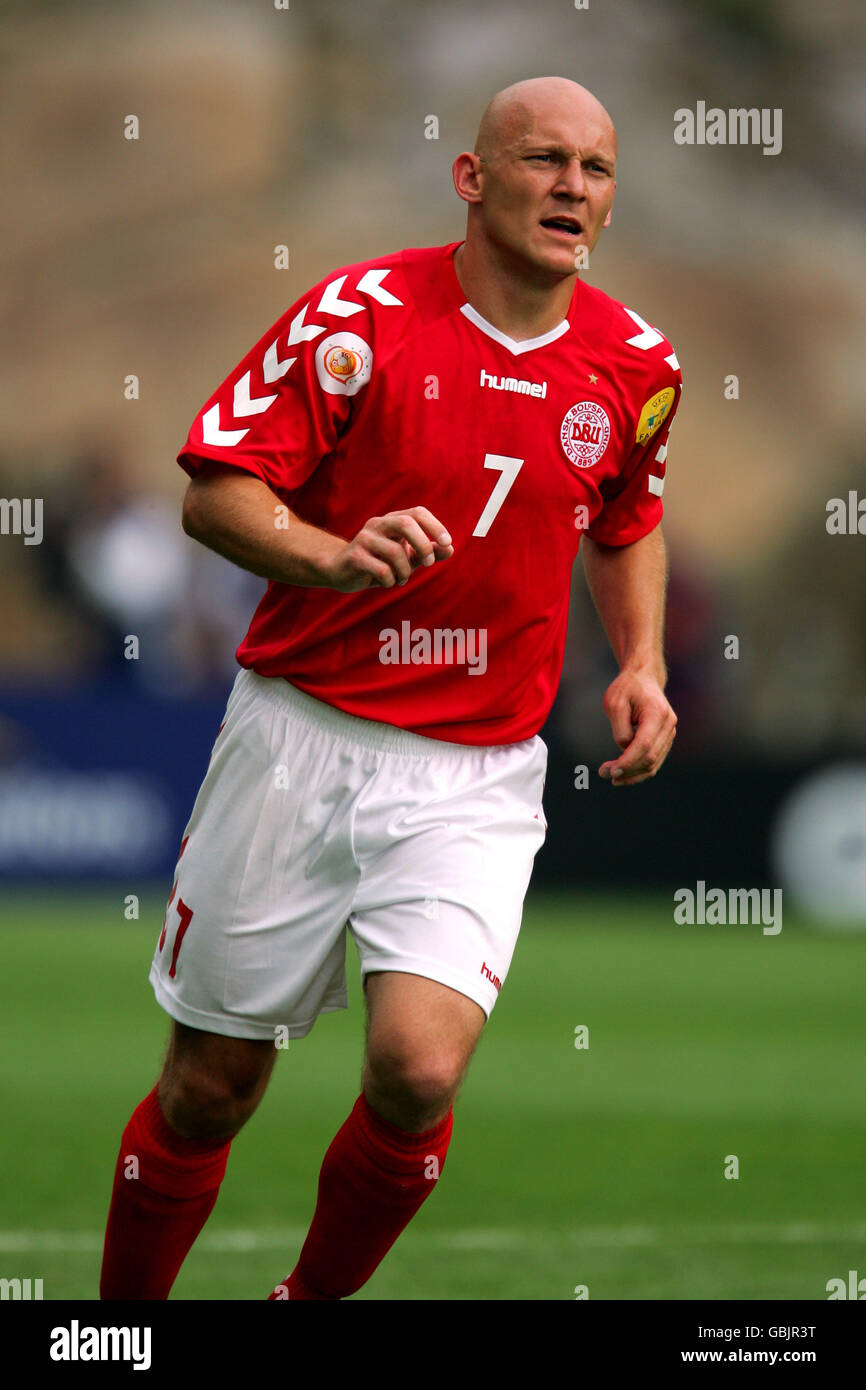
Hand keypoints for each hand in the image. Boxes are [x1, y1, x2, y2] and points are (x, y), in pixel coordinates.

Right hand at [325, 507, 453, 591]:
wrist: (341, 571)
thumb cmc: (379, 562)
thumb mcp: (407, 558)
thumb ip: (428, 552)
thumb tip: (450, 549)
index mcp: (392, 520)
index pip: (417, 513)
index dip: (435, 526)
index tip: (447, 543)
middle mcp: (378, 524)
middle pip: (405, 523)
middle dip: (422, 545)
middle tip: (429, 563)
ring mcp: (364, 539)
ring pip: (395, 551)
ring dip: (405, 571)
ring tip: (402, 579)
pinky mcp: (355, 556)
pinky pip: (382, 569)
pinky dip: (391, 580)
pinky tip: (388, 582)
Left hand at [598, 668, 676, 786]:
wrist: (643, 677)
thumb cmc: (627, 688)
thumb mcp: (615, 703)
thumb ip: (620, 728)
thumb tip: (625, 749)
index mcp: (657, 713)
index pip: (644, 745)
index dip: (628, 762)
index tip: (610, 771)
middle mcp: (668, 725)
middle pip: (650, 758)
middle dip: (627, 770)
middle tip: (604, 773)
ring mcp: (670, 733)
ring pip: (653, 763)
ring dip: (633, 775)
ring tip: (612, 778)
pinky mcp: (665, 739)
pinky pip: (654, 760)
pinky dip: (639, 770)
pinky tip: (623, 773)